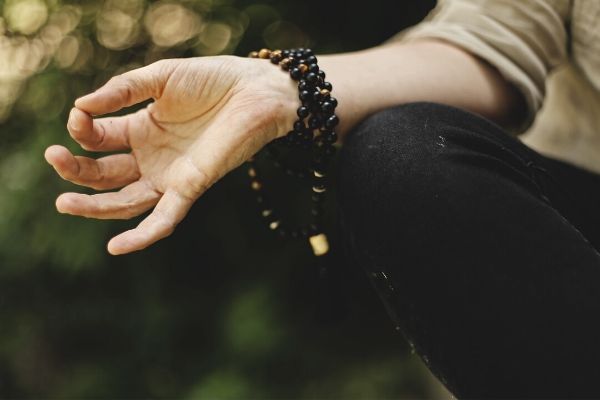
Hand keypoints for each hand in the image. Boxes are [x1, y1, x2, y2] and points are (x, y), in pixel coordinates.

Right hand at [44, 55, 297, 254]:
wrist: (255, 91)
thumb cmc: (212, 80)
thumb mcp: (160, 78)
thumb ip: (122, 90)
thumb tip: (81, 106)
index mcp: (141, 130)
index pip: (99, 139)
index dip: (83, 131)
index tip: (78, 117)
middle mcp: (152, 157)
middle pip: (104, 175)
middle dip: (76, 171)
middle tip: (53, 158)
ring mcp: (170, 175)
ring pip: (125, 201)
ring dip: (94, 206)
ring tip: (63, 203)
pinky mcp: (191, 187)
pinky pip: (164, 218)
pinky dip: (142, 235)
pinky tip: (116, 247)